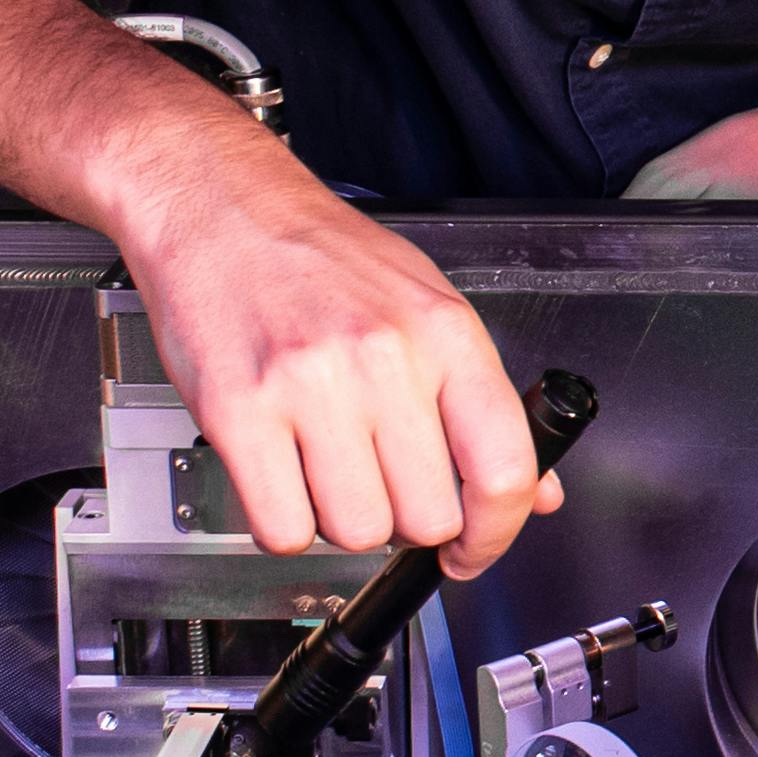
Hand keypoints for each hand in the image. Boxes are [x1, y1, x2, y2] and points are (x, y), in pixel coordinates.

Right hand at [99, 120, 557, 573]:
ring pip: (355, 531)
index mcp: (446, 334)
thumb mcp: (428, 305)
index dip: (496, 533)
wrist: (220, 205)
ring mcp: (310, 385)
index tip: (472, 551)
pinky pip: (282, 528)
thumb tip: (537, 492)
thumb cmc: (321, 257)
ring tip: (325, 470)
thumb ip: (483, 402)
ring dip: (341, 522)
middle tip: (380, 486)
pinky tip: (283, 479)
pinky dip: (284, 523)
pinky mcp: (240, 410)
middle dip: (405, 521)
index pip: (505, 468)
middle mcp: (386, 358)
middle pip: (427, 516)